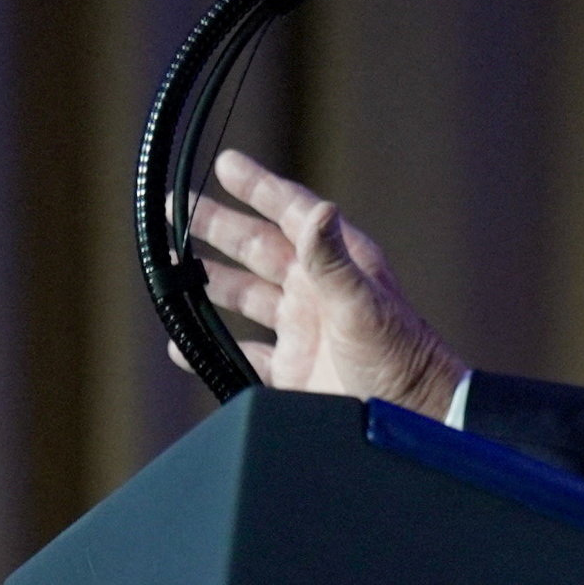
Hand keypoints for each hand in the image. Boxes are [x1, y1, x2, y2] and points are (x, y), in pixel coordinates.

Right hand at [176, 149, 466, 417]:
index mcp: (336, 265)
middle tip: (177, 207)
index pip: (291, 213)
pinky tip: (183, 343)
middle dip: (217, 226)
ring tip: (171, 264)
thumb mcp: (362, 304)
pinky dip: (211, 348)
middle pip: (257, 248)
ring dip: (210, 280)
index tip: (226, 164)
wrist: (412, 420)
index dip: (259, 187)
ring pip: (244, 294)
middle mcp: (315, 291)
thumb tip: (318, 209)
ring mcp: (302, 330)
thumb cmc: (399, 358)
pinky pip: (243, 354)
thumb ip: (333, 259)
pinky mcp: (292, 371)